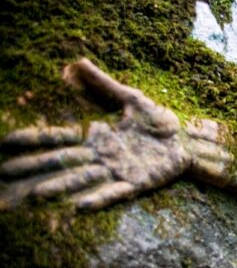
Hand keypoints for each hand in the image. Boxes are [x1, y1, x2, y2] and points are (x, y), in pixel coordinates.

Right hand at [0, 58, 189, 209]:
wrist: (188, 138)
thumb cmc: (159, 121)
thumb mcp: (130, 98)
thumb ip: (104, 85)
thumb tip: (78, 61)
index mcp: (98, 138)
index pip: (59, 140)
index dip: (34, 141)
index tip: (6, 144)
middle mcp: (102, 157)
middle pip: (63, 163)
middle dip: (36, 168)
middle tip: (6, 175)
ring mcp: (119, 171)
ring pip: (84, 179)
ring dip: (61, 187)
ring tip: (37, 194)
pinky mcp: (138, 183)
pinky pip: (115, 192)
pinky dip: (99, 199)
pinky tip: (80, 206)